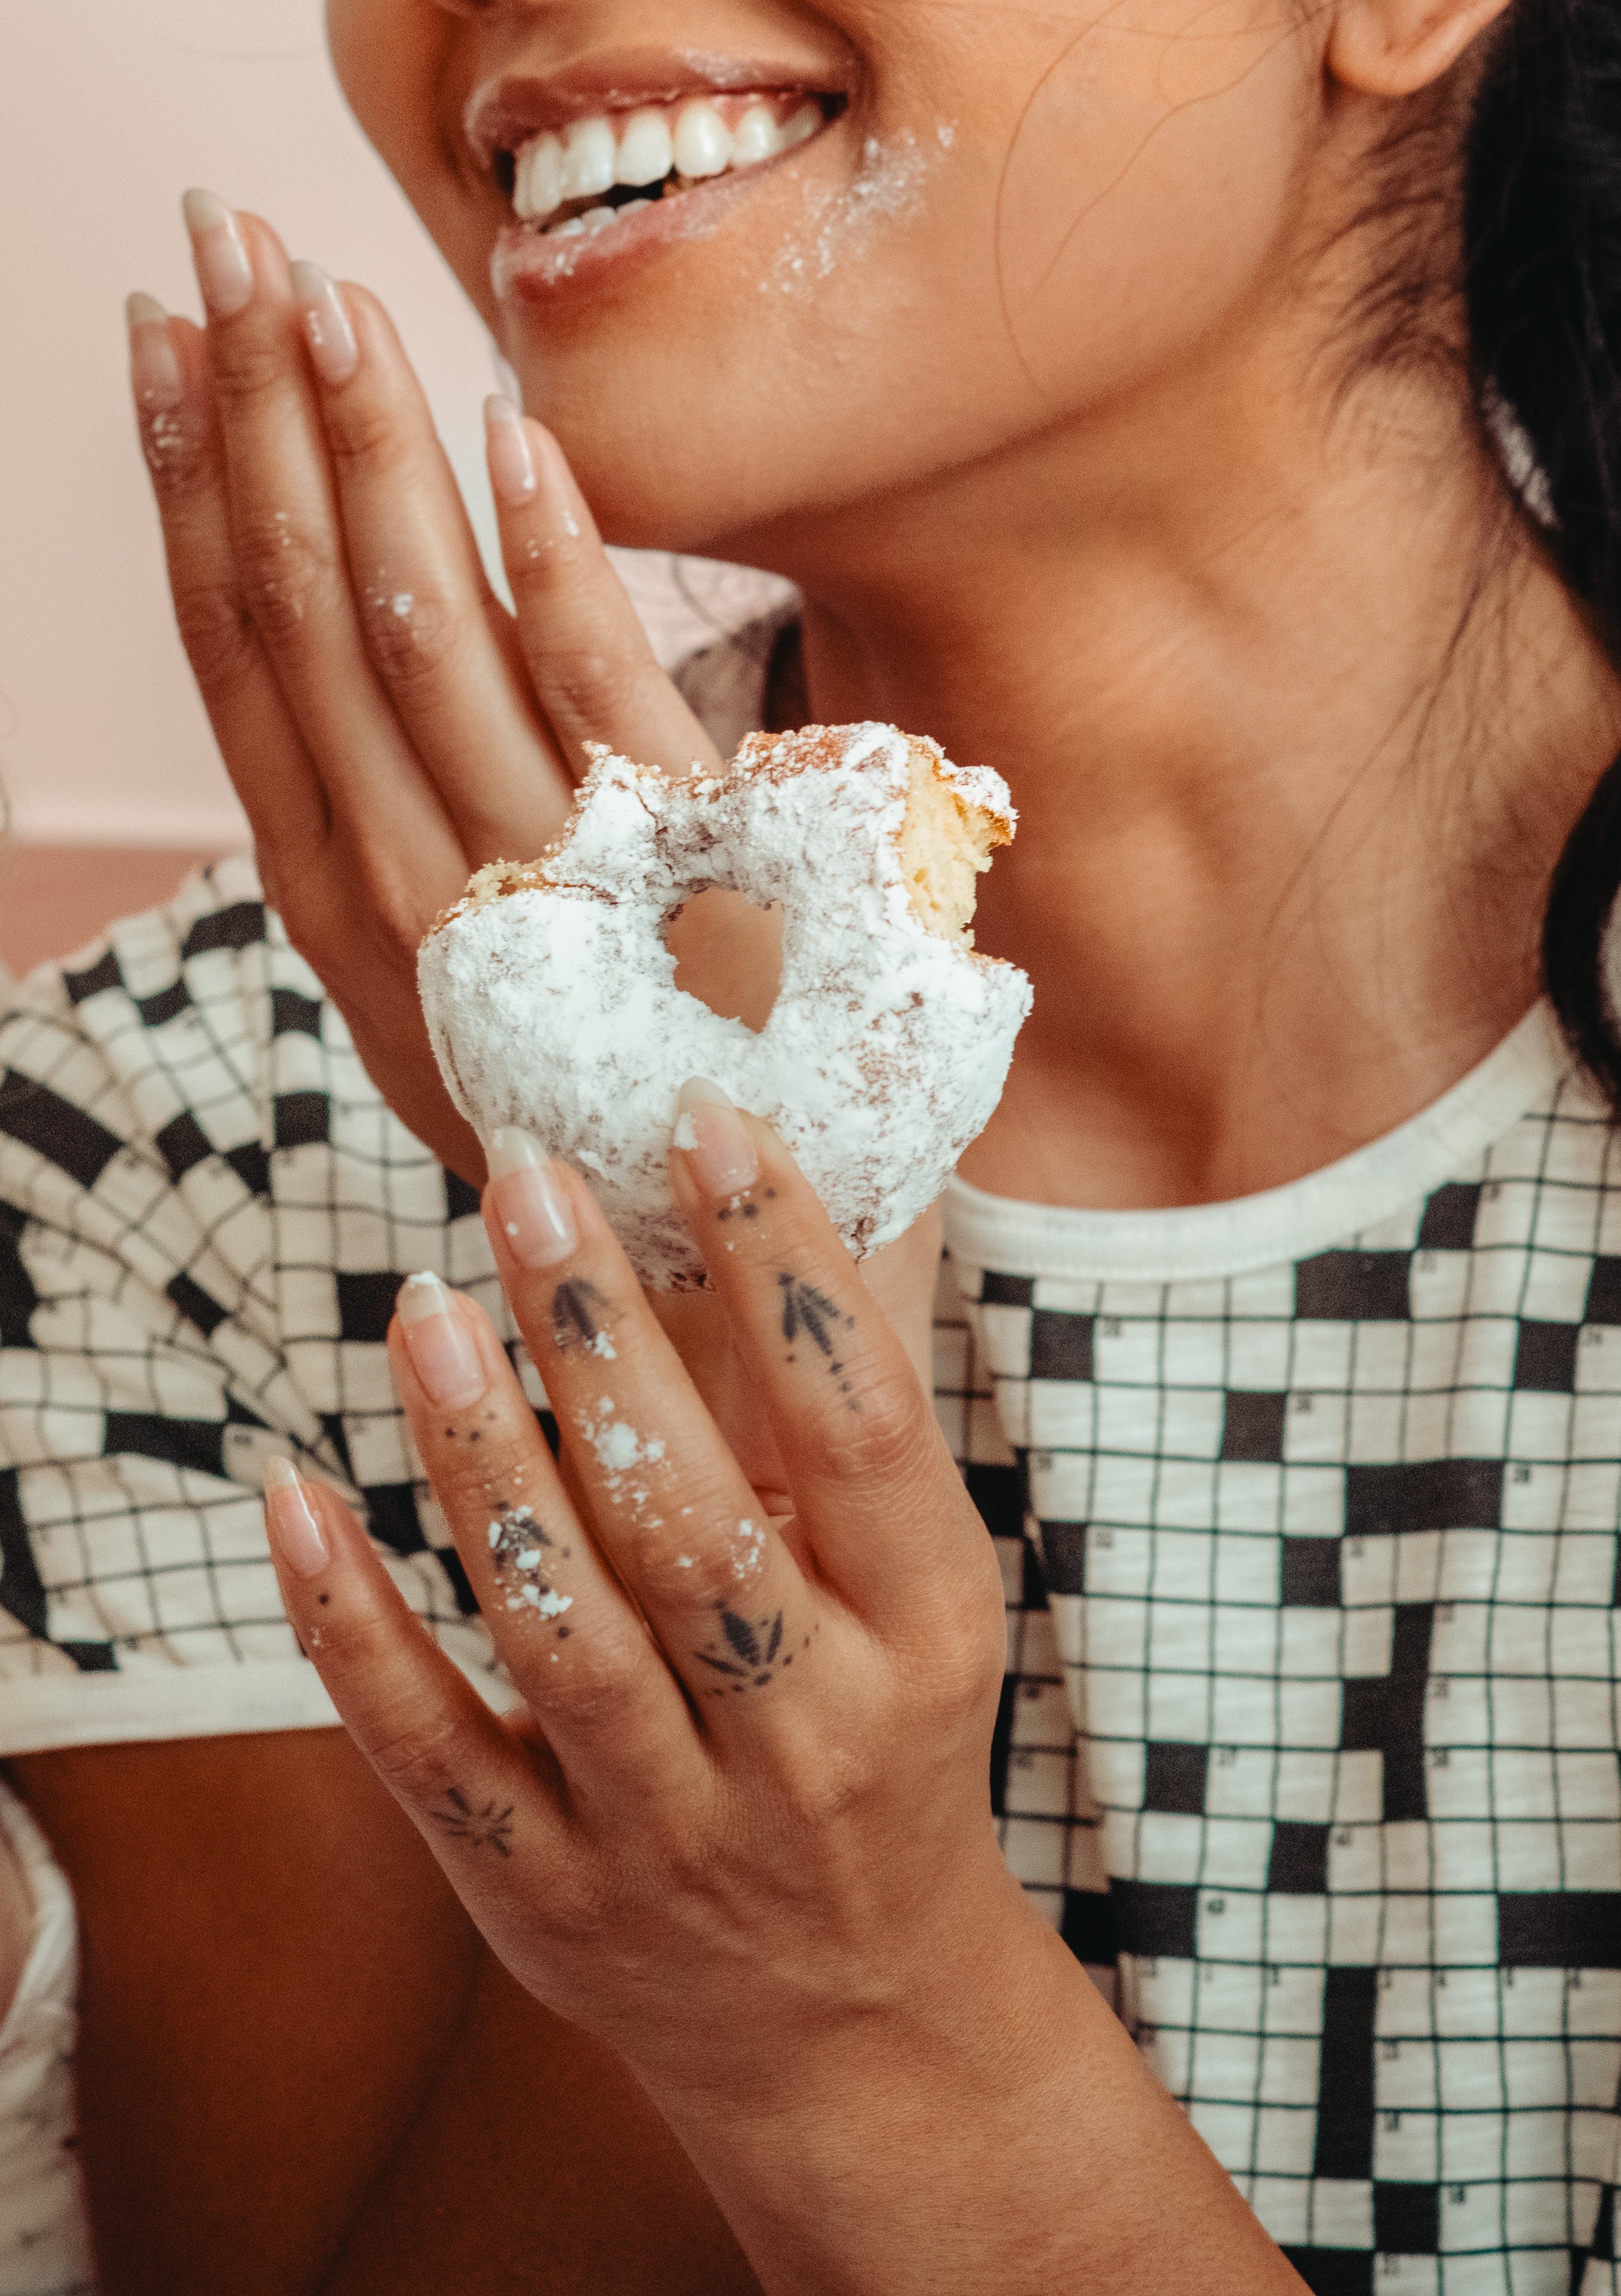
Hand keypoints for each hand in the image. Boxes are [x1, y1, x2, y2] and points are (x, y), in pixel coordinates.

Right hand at [126, 193, 777, 1183]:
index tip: (164, 338)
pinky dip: (551, 555)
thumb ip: (404, 823)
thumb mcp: (451, 971)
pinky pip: (595, 691)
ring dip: (365, 448)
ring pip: (416, 633)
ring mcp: (535, 883)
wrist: (711, 1271)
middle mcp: (405, 891)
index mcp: (342, 901)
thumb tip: (371, 642)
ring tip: (321, 289)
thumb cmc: (582, 1096)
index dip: (195, 489)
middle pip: (301, 618)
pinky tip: (510, 427)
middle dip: (255, 415)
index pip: (241, 661)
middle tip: (214, 233)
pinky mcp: (673, 878)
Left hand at [262, 1092, 1019, 2137]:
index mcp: (927, 1635)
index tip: (703, 1121)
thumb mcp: (921, 1602)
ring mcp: (673, 1831)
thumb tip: (794, 1200)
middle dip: (603, 1338)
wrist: (857, 2021)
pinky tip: (297, 1490)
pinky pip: (430, 1752)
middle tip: (523, 1180)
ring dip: (479, 1457)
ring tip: (424, 1302)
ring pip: (560, 1628)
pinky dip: (354, 1624)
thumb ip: (847, 1432)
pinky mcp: (548, 1899)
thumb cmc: (885, 1749)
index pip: (863, 1421)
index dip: (788, 1258)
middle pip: (694, 1520)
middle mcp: (811, 1736)